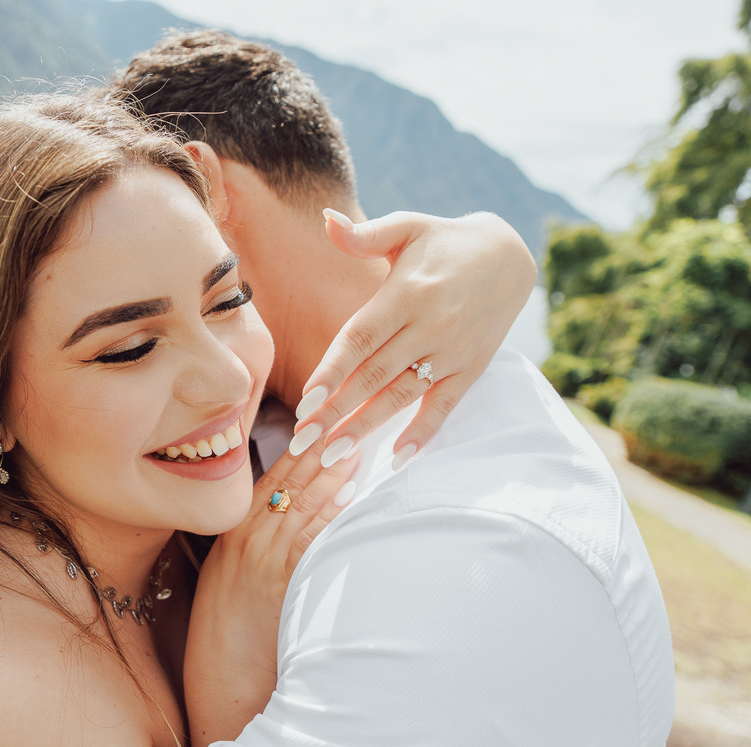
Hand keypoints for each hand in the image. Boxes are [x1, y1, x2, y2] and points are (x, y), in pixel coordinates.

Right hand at [183, 437, 358, 746]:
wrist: (222, 683)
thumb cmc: (228, 640)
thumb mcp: (229, 584)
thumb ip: (252, 550)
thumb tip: (288, 526)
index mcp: (229, 535)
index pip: (268, 479)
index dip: (298, 451)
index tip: (322, 426)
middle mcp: (242, 539)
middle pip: (287, 483)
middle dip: (319, 450)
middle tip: (349, 423)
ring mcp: (260, 558)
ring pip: (301, 503)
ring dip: (331, 474)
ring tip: (357, 450)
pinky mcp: (279, 580)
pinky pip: (309, 537)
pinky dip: (330, 513)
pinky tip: (350, 496)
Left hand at [294, 209, 535, 462]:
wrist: (509, 256)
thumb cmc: (443, 241)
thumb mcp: (407, 227)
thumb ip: (364, 235)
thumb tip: (327, 221)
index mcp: (407, 294)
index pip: (361, 339)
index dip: (332, 372)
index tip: (305, 402)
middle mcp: (430, 327)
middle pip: (374, 377)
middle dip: (335, 412)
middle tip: (302, 441)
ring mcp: (452, 352)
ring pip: (401, 398)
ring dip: (366, 428)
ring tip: (331, 455)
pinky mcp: (469, 369)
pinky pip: (443, 407)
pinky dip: (422, 435)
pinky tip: (396, 460)